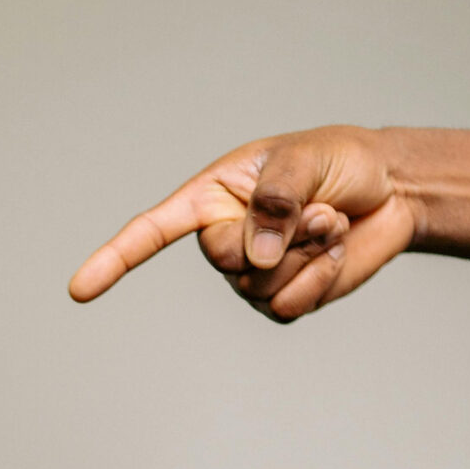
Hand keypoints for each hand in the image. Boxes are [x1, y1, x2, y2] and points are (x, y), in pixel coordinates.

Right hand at [69, 125, 413, 321]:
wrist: (390, 192)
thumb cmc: (342, 161)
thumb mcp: (306, 160)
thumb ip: (275, 200)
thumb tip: (253, 258)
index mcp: (212, 196)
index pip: (152, 231)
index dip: (114, 260)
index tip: (79, 290)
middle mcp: (223, 238)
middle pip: (223, 261)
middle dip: (278, 237)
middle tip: (318, 209)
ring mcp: (251, 274)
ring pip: (259, 289)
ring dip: (306, 256)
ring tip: (330, 223)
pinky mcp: (284, 298)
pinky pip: (287, 307)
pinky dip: (317, 280)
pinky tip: (334, 252)